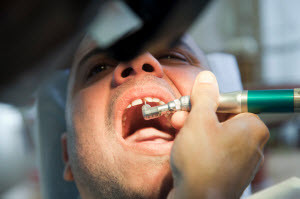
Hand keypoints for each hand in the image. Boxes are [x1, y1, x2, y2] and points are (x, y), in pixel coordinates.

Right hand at [168, 71, 268, 198]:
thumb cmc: (201, 161)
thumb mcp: (199, 119)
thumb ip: (204, 96)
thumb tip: (207, 78)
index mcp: (252, 127)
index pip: (232, 103)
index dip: (208, 101)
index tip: (193, 103)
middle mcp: (251, 144)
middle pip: (221, 118)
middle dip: (196, 116)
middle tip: (179, 116)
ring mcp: (240, 160)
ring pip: (215, 135)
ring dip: (194, 129)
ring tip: (177, 131)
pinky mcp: (228, 172)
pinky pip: (214, 151)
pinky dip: (199, 146)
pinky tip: (185, 148)